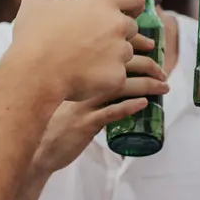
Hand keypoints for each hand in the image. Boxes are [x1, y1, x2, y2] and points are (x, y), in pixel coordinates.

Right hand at [9, 0, 149, 101]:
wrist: (34, 75)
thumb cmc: (34, 35)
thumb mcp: (36, 1)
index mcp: (102, 3)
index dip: (133, 4)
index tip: (128, 11)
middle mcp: (117, 25)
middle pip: (131, 27)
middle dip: (118, 33)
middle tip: (95, 40)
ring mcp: (119, 52)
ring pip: (125, 52)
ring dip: (113, 55)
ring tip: (87, 60)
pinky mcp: (117, 76)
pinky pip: (118, 75)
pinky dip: (106, 77)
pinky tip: (87, 77)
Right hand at [33, 41, 168, 174]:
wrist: (36, 149)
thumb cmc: (52, 125)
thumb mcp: (68, 100)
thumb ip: (85, 91)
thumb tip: (109, 88)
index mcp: (77, 75)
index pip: (109, 54)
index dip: (132, 50)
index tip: (151, 50)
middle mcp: (81, 85)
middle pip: (119, 66)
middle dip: (146, 65)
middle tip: (163, 71)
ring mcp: (83, 104)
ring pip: (120, 87)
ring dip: (146, 85)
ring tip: (164, 87)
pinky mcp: (85, 124)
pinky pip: (110, 113)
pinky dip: (129, 106)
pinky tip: (144, 103)